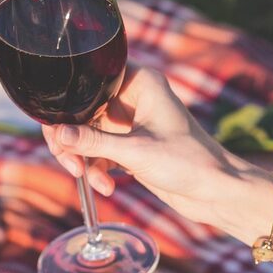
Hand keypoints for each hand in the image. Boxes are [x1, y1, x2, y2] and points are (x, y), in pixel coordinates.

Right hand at [43, 68, 262, 226]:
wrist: (216, 192)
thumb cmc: (188, 162)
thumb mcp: (135, 152)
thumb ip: (92, 142)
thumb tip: (57, 134)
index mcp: (139, 82)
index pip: (90, 80)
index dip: (69, 103)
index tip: (60, 130)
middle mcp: (132, 97)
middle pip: (82, 110)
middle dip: (72, 139)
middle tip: (70, 162)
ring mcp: (129, 122)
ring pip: (86, 134)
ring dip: (83, 158)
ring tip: (86, 178)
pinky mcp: (129, 145)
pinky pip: (98, 152)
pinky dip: (97, 169)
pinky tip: (106, 186)